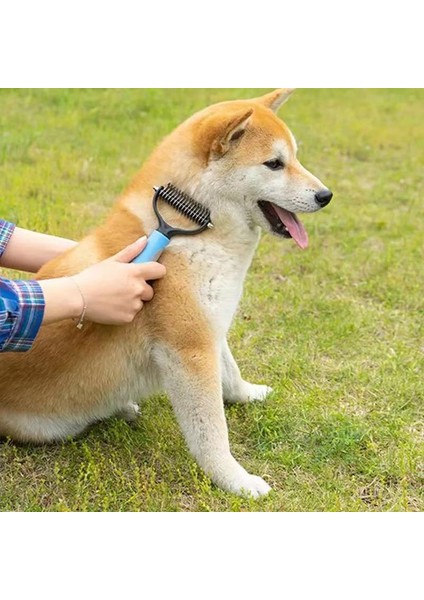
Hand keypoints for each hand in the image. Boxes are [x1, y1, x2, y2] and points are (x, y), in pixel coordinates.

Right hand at [39, 237, 166, 325]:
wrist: (77, 297)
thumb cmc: (93, 276)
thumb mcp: (112, 261)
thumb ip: (132, 251)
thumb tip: (145, 239)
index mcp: (135, 272)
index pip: (160, 271)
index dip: (157, 272)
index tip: (152, 273)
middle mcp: (138, 289)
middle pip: (150, 291)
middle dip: (141, 289)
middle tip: (124, 287)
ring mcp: (134, 304)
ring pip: (140, 303)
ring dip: (132, 301)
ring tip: (114, 297)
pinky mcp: (128, 317)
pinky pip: (132, 314)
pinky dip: (124, 311)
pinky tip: (112, 306)